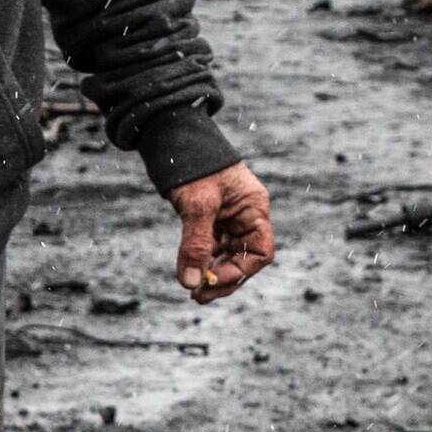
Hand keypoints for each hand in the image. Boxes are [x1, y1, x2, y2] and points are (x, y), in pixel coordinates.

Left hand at [172, 162, 273, 303]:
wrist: (172, 135)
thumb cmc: (192, 163)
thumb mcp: (196, 205)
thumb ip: (196, 244)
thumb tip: (192, 283)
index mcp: (254, 209)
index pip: (260, 252)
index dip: (239, 272)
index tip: (212, 282)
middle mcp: (246, 214)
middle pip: (244, 257)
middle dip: (222, 278)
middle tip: (197, 295)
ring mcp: (229, 216)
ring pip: (227, 253)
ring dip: (211, 271)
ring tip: (191, 289)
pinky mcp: (212, 216)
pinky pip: (212, 244)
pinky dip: (202, 258)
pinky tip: (189, 269)